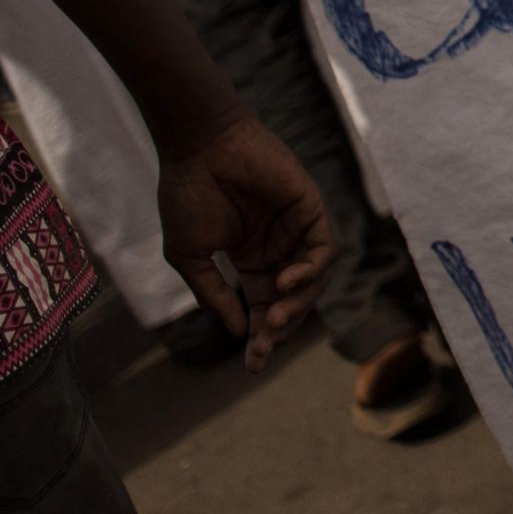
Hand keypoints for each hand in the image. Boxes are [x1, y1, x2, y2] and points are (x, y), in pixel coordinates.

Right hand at [154, 115, 335, 370]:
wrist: (200, 148)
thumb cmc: (188, 196)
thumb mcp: (192, 257)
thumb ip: (216, 294)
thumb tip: (240, 331)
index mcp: (249, 259)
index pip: (263, 307)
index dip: (259, 338)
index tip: (252, 366)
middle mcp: (276, 247)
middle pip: (291, 300)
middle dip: (280, 329)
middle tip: (264, 347)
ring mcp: (295, 229)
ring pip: (313, 282)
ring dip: (297, 305)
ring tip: (276, 317)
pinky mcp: (311, 210)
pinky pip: (324, 251)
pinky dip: (311, 273)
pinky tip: (286, 282)